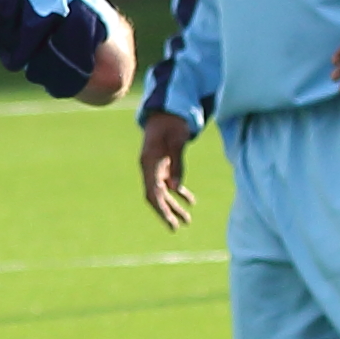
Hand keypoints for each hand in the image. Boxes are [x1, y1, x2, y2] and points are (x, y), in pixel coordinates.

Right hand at [140, 111, 195, 230]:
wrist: (167, 110)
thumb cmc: (172, 123)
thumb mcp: (177, 140)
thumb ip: (177, 164)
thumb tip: (176, 188)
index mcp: (148, 162)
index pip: (152, 192)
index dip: (160, 209)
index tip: (170, 223)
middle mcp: (149, 167)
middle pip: (156, 196)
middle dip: (166, 213)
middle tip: (177, 227)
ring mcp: (155, 167)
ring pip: (163, 192)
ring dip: (174, 206)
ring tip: (187, 221)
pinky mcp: (162, 165)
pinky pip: (169, 184)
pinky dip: (179, 193)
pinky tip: (190, 201)